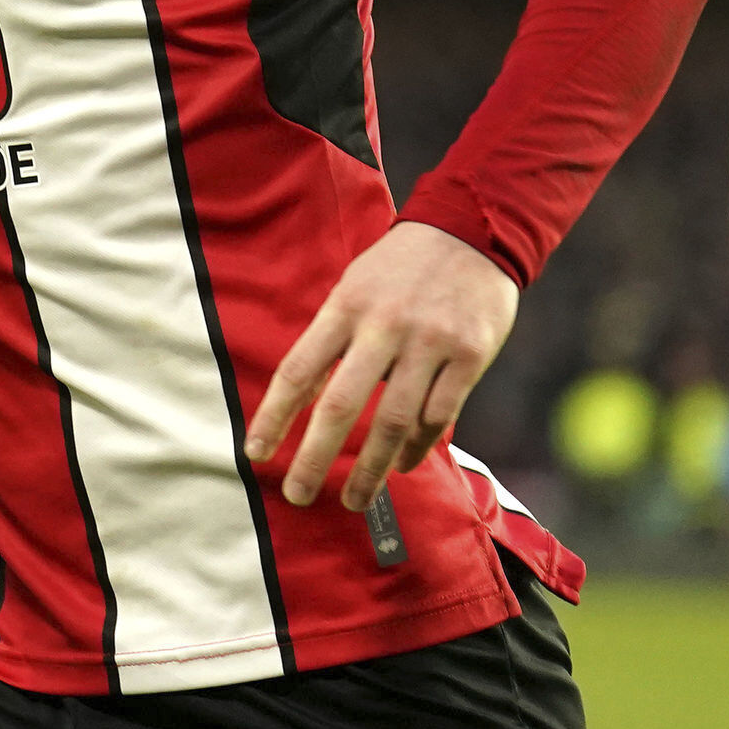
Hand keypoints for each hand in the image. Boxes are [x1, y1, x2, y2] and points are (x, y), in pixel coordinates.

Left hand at [246, 222, 518, 510]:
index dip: (273, 416)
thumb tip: (306, 399)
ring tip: (356, 498)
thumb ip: (334, 338)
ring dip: (371, 469)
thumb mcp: (354, 287)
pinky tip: (401, 465)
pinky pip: (438, 416)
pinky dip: (416, 448)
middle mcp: (383, 327)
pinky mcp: (470, 356)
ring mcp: (429, 343)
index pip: (298, 371)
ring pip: (393, 422)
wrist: (472, 230)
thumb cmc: (400, 267)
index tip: (255, 453)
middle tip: (299, 495)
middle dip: (315, 458)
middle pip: (341, 406)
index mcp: (344, 307)